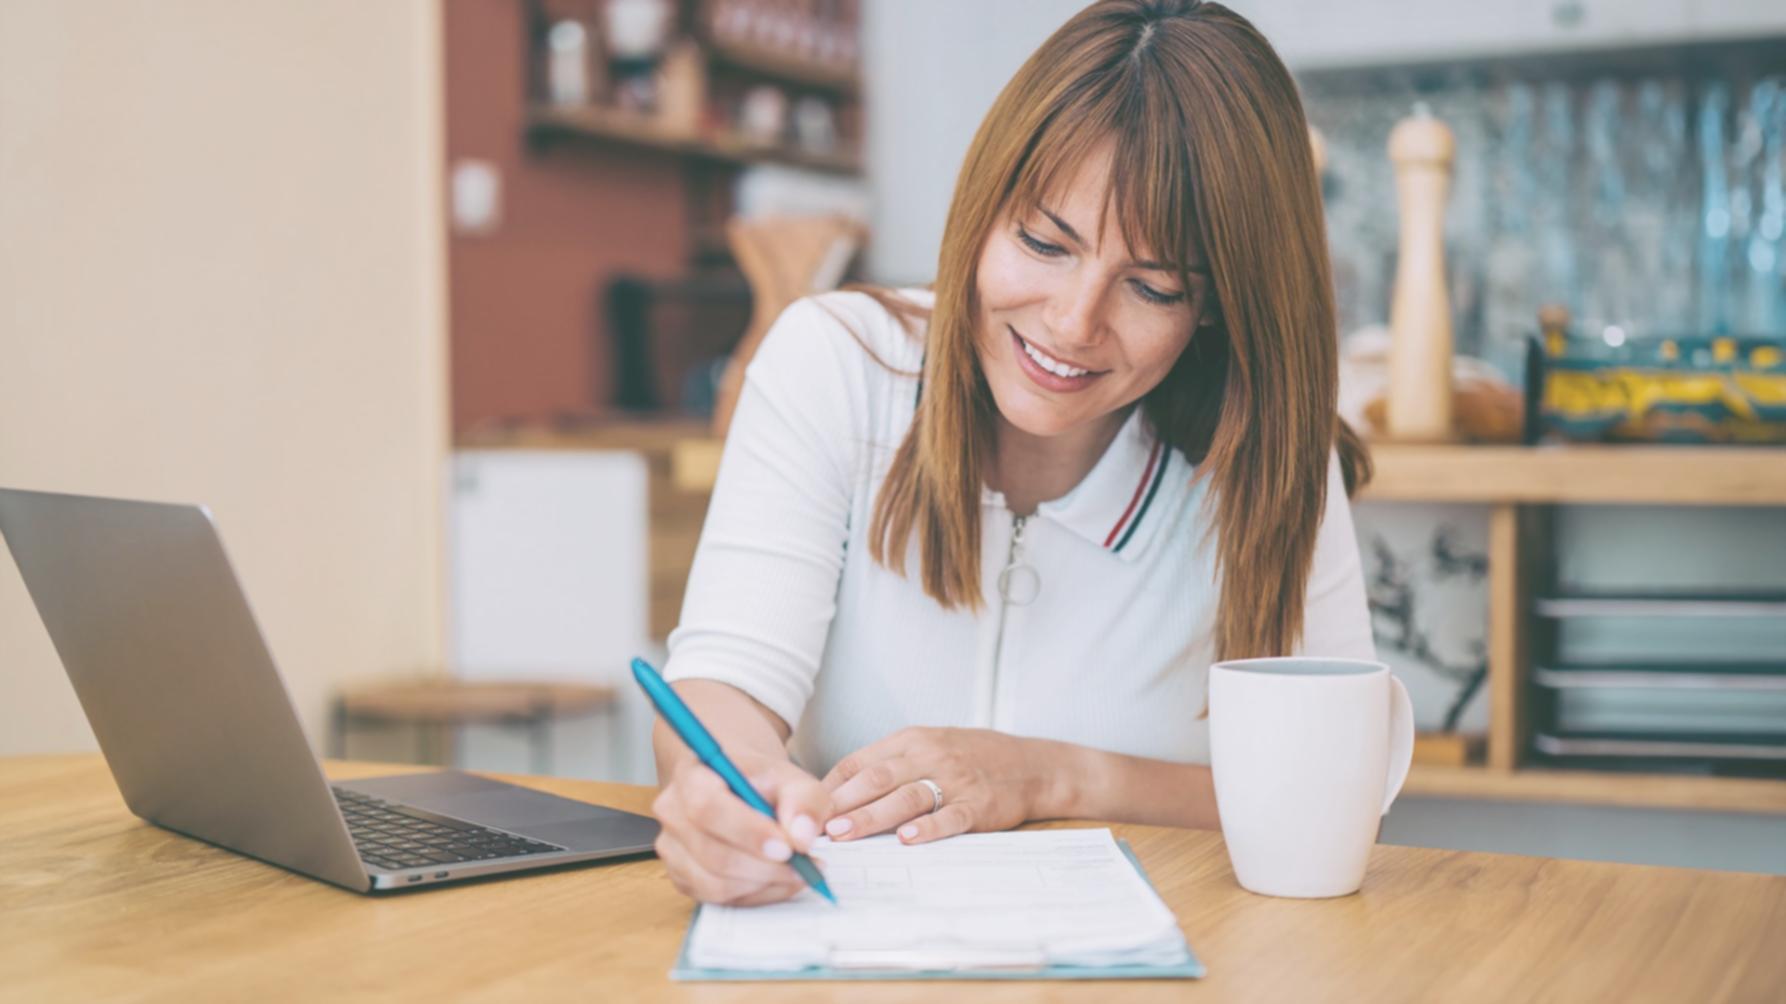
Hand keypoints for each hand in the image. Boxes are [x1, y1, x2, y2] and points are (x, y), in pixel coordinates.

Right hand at [651, 753, 830, 905]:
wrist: (740, 787)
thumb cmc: (762, 782)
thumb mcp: (791, 778)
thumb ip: (803, 800)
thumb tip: (801, 837)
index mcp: (693, 774)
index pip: (708, 807)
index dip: (747, 832)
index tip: (786, 847)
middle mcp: (673, 812)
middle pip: (712, 854)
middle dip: (764, 868)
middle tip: (803, 867)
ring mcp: (672, 848)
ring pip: (714, 884)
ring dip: (763, 884)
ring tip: (796, 872)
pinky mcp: (682, 877)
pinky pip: (717, 899)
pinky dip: (754, 895)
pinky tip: (776, 879)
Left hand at [821, 727, 1056, 844]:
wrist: (1032, 765)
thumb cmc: (971, 758)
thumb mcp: (928, 746)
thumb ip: (888, 764)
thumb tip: (837, 790)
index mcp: (911, 740)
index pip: (860, 761)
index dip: (831, 786)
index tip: (806, 807)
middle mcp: (929, 756)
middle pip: (877, 778)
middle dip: (842, 803)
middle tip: (815, 823)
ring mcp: (954, 781)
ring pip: (906, 797)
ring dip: (872, 817)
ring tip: (845, 834)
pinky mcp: (978, 805)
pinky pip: (950, 817)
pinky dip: (928, 828)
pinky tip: (908, 839)